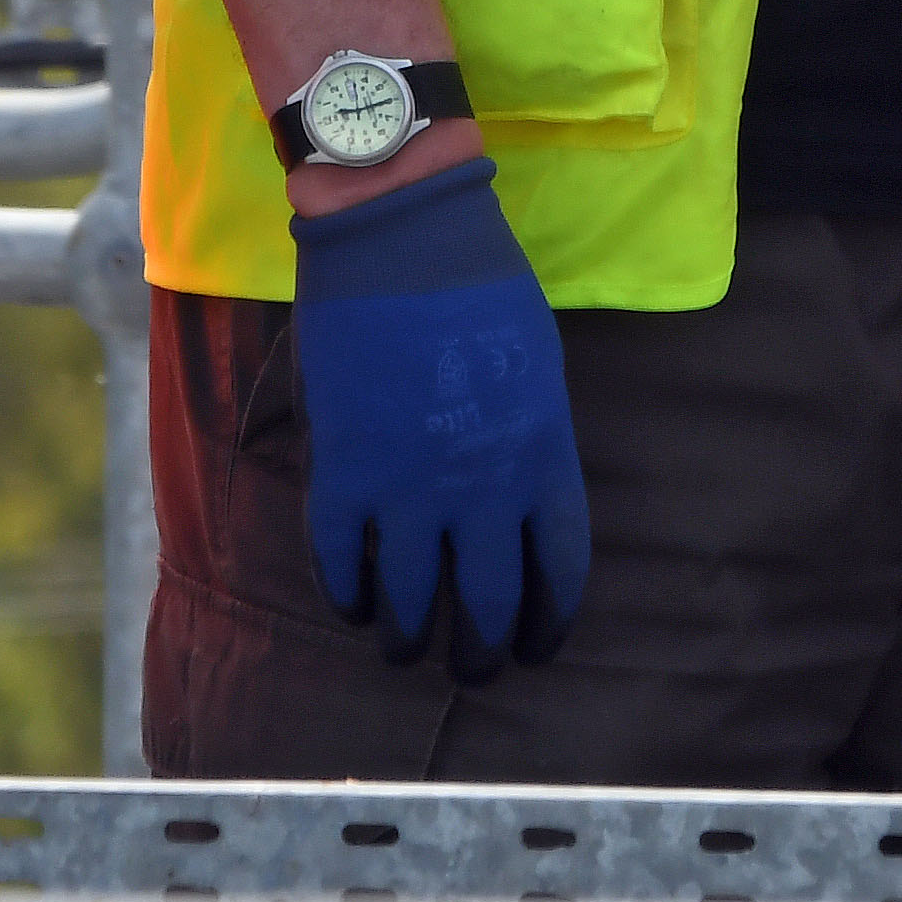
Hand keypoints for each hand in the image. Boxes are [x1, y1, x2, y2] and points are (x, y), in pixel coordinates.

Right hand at [287, 152, 587, 679]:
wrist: (400, 233)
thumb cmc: (479, 285)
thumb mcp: (538, 368)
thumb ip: (530, 442)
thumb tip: (517, 497)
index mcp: (544, 459)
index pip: (559, 572)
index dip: (548, 621)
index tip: (537, 646)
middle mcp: (484, 490)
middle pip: (487, 603)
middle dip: (480, 650)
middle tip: (473, 668)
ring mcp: (411, 486)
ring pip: (412, 600)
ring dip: (410, 638)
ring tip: (406, 651)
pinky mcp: (345, 472)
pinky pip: (342, 561)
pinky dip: (346, 594)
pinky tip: (352, 607)